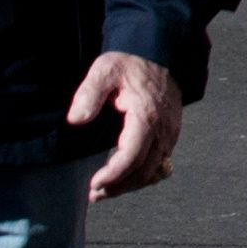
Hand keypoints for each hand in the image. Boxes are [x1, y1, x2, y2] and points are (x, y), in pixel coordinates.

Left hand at [68, 51, 183, 200]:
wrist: (160, 53)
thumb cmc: (130, 63)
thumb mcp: (105, 70)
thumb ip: (89, 93)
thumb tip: (75, 119)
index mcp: (146, 116)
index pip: (132, 156)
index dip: (113, 175)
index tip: (93, 184)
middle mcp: (163, 129)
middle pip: (143, 171)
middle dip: (118, 186)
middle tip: (93, 194)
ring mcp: (170, 133)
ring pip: (153, 171)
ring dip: (130, 185)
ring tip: (104, 191)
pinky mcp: (171, 134)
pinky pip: (161, 164)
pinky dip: (143, 177)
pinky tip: (126, 179)